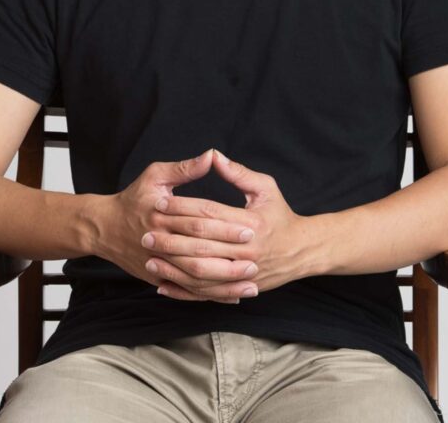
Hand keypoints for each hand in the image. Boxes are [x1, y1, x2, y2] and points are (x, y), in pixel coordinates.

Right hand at [98, 149, 259, 302]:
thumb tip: (212, 156)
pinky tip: (231, 297)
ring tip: (251, 285)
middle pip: (199, 253)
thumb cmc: (133, 198)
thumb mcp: (155, 175)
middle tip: (256, 260)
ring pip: (194, 278)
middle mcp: (160, 241)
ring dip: (223, 284)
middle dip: (228, 258)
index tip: (251, 229)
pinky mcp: (158, 278)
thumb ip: (184, 168)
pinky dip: (209, 296)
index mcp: (162, 214)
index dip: (226, 226)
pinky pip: (187, 291)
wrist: (104, 228)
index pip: (199, 220)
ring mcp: (158, 263)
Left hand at [147, 149, 309, 301]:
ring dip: (172, 265)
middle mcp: (247, 250)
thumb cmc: (281, 215)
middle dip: (171, 238)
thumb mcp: (265, 188)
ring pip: (200, 273)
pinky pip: (205, 293)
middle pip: (201, 244)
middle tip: (146, 232)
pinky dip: (182, 290)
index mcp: (252, 222)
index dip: (183, 208)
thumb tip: (212, 155)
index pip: (209, 214)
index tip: (160, 202)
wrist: (301, 250)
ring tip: (150, 255)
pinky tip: (163, 283)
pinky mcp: (238, 288)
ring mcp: (242, 273)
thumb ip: (238, 172)